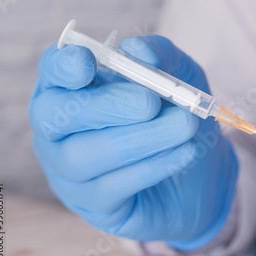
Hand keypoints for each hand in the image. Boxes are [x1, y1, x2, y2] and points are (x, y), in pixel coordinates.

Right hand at [30, 35, 237, 249]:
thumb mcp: (182, 77)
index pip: (52, 73)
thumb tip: (137, 50)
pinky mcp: (94, 205)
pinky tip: (184, 153)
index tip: (87, 62)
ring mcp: (70, 172)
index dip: (63, 66)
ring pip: (82, 156)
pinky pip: (111, 187)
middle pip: (54, 115)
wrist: (203, 171)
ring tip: (183, 126)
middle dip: (104, 106)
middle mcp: (59, 131)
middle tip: (150, 103)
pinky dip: (151, 166)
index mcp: (74, 89)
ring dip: (138, 139)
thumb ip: (161, 56)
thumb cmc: (178, 115)